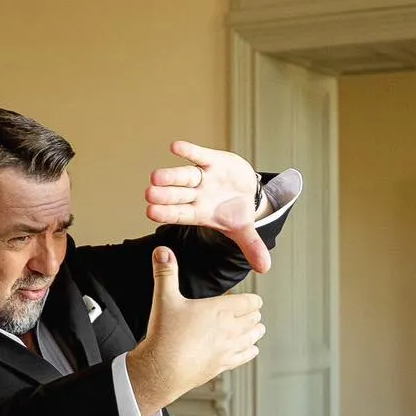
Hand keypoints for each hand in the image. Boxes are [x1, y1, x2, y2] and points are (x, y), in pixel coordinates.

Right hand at [124, 246, 264, 415]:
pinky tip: (251, 350)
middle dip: (254, 314)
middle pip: (253, 319)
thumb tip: (162, 251)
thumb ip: (165, 273)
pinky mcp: (223, 365)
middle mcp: (229, 330)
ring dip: (255, 332)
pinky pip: (245, 357)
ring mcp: (228, 349)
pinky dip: (250, 351)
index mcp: (220, 311)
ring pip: (252, 338)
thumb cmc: (165, 336)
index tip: (252, 299)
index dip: (253, 299)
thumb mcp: (164, 299)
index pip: (250, 302)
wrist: (162, 370)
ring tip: (257, 329)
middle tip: (253, 312)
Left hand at [145, 140, 271, 273]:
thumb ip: (252, 247)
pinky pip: (199, 156)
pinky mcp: (212, 161)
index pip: (180, 214)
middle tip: (149, 194)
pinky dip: (189, 151)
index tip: (150, 213)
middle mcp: (198, 195)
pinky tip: (176, 147)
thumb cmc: (236, 212)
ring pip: (185, 176)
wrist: (245, 191)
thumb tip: (265, 268)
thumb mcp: (245, 230)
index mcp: (200, 213)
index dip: (167, 213)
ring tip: (156, 176)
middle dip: (165, 195)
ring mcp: (204, 178)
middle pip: (178, 195)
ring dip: (172, 176)